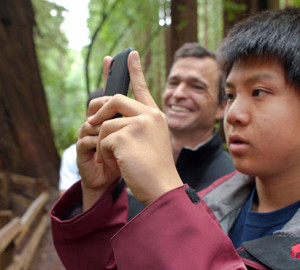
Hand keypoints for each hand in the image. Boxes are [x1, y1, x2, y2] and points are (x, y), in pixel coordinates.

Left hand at [78, 51, 182, 208]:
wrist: (162, 187)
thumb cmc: (154, 168)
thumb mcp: (148, 142)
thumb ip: (134, 126)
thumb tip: (107, 120)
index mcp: (155, 116)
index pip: (141, 88)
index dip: (134, 70)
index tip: (129, 54)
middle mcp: (149, 115)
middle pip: (115, 99)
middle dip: (99, 109)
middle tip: (90, 121)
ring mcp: (138, 124)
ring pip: (106, 124)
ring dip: (103, 142)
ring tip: (112, 157)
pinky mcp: (125, 136)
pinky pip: (103, 139)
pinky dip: (104, 153)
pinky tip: (116, 163)